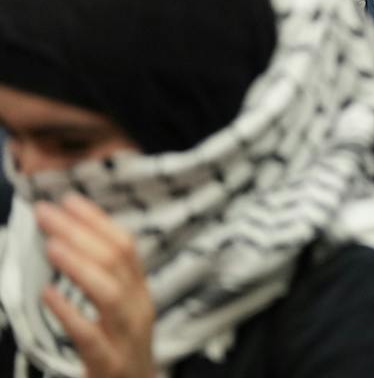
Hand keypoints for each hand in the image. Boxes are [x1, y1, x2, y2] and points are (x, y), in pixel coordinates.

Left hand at [37, 196, 154, 377]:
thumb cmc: (121, 351)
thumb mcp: (120, 312)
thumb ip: (103, 281)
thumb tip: (71, 242)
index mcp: (139, 292)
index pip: (125, 245)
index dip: (96, 219)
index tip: (67, 199)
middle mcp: (139, 308)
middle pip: (116, 261)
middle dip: (80, 232)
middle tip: (46, 213)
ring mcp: (127, 336)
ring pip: (110, 294)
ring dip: (80, 266)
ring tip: (51, 246)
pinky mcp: (110, 364)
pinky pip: (90, 336)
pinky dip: (69, 313)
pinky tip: (47, 296)